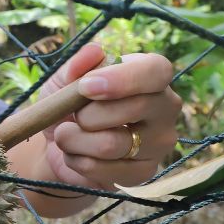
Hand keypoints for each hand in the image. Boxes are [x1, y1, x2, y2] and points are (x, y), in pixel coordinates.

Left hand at [40, 43, 181, 188]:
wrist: (58, 145)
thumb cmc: (67, 105)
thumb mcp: (62, 81)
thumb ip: (75, 66)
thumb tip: (93, 51)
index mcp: (150, 76)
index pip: (156, 71)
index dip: (122, 79)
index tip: (86, 87)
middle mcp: (164, 107)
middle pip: (137, 108)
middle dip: (88, 114)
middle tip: (73, 116)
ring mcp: (159, 142)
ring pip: (112, 144)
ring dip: (75, 140)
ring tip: (67, 135)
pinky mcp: (145, 172)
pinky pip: (104, 170)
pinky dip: (77, 162)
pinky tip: (76, 155)